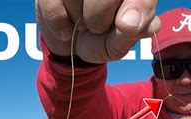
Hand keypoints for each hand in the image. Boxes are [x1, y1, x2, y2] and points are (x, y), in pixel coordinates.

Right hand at [35, 0, 160, 62]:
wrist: (71, 43)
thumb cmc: (103, 38)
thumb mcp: (120, 42)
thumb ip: (133, 31)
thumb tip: (131, 23)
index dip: (138, 5)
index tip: (125, 26)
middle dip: (98, 17)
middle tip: (97, 28)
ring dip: (77, 18)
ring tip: (82, 22)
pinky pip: (53, 2)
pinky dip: (58, 21)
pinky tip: (66, 27)